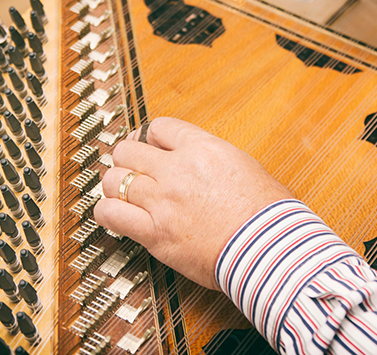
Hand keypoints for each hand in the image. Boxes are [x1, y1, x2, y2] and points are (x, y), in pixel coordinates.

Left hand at [93, 117, 293, 289]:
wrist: (269, 248)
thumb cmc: (269, 213)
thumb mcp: (246, 167)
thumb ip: (215, 159)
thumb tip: (204, 162)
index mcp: (203, 149)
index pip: (158, 127)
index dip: (150, 136)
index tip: (149, 146)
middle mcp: (177, 170)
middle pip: (128, 149)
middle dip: (127, 157)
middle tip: (130, 168)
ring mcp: (163, 201)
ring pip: (113, 179)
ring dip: (114, 184)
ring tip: (120, 192)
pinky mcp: (155, 233)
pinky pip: (111, 214)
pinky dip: (106, 212)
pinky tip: (113, 214)